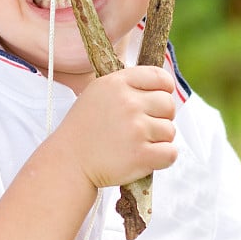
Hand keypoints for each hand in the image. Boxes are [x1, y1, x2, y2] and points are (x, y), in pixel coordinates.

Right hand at [56, 66, 176, 189]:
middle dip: (161, 117)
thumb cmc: (86, 128)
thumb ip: (127, 85)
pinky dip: (162, 158)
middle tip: (143, 128)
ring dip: (158, 140)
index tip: (156, 101)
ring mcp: (136, 129)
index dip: (164, 89)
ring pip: (170, 131)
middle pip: (169, 104)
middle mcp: (128, 103)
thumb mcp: (98, 93)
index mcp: (116, 83)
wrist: (69, 162)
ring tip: (136, 143)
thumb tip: (163, 85)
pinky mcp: (141, 155)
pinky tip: (145, 157)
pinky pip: (171, 153)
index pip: (160, 77)